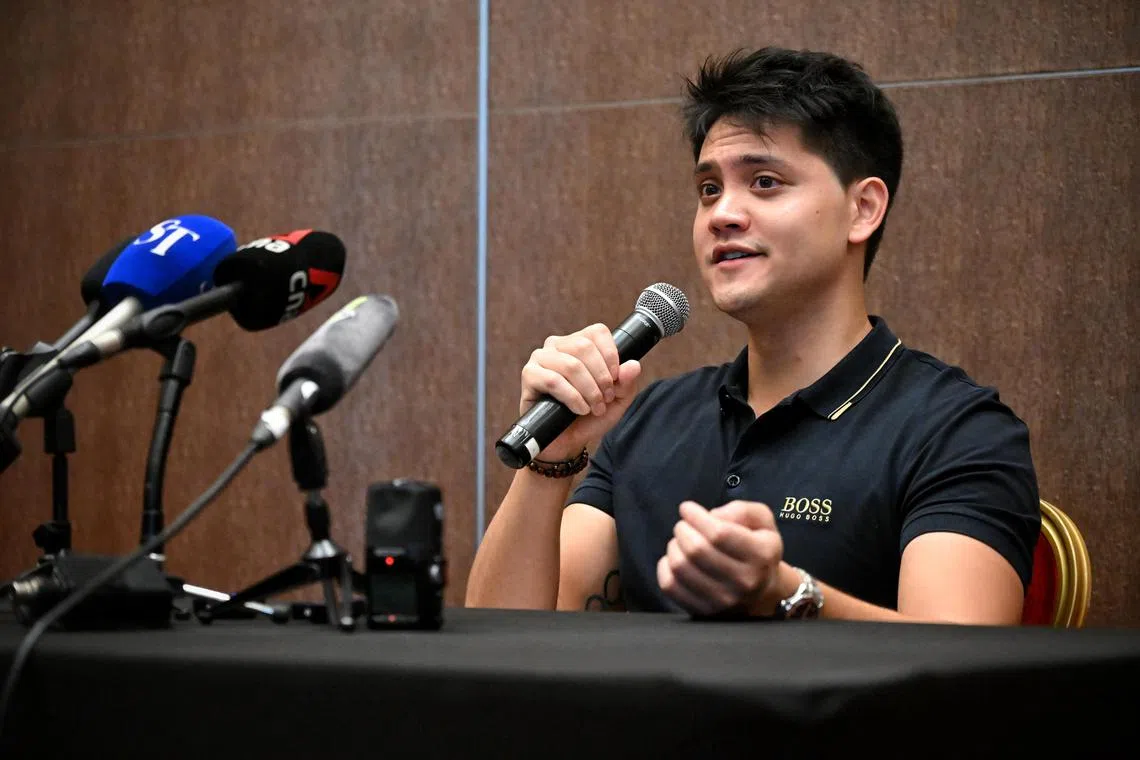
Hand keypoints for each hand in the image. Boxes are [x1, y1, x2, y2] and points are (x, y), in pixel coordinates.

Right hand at [519, 323, 641, 459]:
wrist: (567, 441)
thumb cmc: (589, 417)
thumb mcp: (616, 401)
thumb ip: (627, 382)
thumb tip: (633, 365)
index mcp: (578, 343)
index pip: (597, 332)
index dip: (611, 356)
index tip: (615, 379)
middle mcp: (558, 345)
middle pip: (584, 346)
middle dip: (601, 377)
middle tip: (605, 398)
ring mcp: (541, 359)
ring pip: (571, 365)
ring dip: (588, 390)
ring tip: (594, 407)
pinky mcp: (529, 375)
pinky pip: (552, 380)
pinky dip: (572, 397)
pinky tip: (579, 409)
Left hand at [657, 500, 783, 616]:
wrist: (763, 592)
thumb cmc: (758, 549)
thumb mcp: (762, 521)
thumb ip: (742, 510)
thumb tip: (713, 515)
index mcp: (760, 555)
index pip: (719, 533)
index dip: (696, 516)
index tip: (687, 509)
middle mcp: (743, 581)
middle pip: (696, 550)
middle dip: (682, 529)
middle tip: (683, 525)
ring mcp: (722, 600)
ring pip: (680, 567)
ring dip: (674, 546)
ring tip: (681, 541)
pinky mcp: (703, 611)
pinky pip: (670, 586)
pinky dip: (665, 567)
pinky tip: (675, 559)